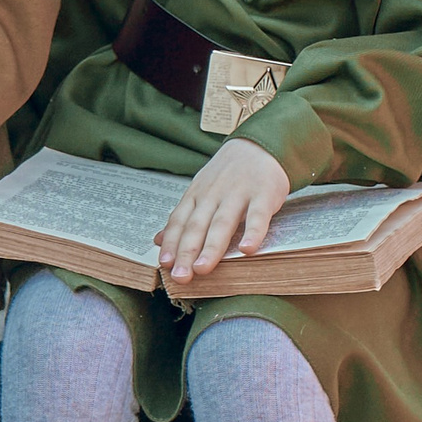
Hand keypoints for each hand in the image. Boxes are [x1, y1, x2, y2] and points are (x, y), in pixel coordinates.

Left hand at [155, 138, 291, 283]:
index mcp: (197, 195)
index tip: (164, 264)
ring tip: (203, 268)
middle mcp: (213, 195)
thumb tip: (158, 241)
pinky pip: (257, 216)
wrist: (258, 145)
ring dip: (212, 247)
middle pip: (197, 226)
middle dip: (187, 252)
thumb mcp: (200, 190)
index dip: (172, 243)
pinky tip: (247, 250)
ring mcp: (238, 194)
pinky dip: (252, 232)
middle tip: (180, 276)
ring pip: (222, 223)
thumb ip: (182, 217)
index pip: (180, 221)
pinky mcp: (263, 194)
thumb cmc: (227, 175)